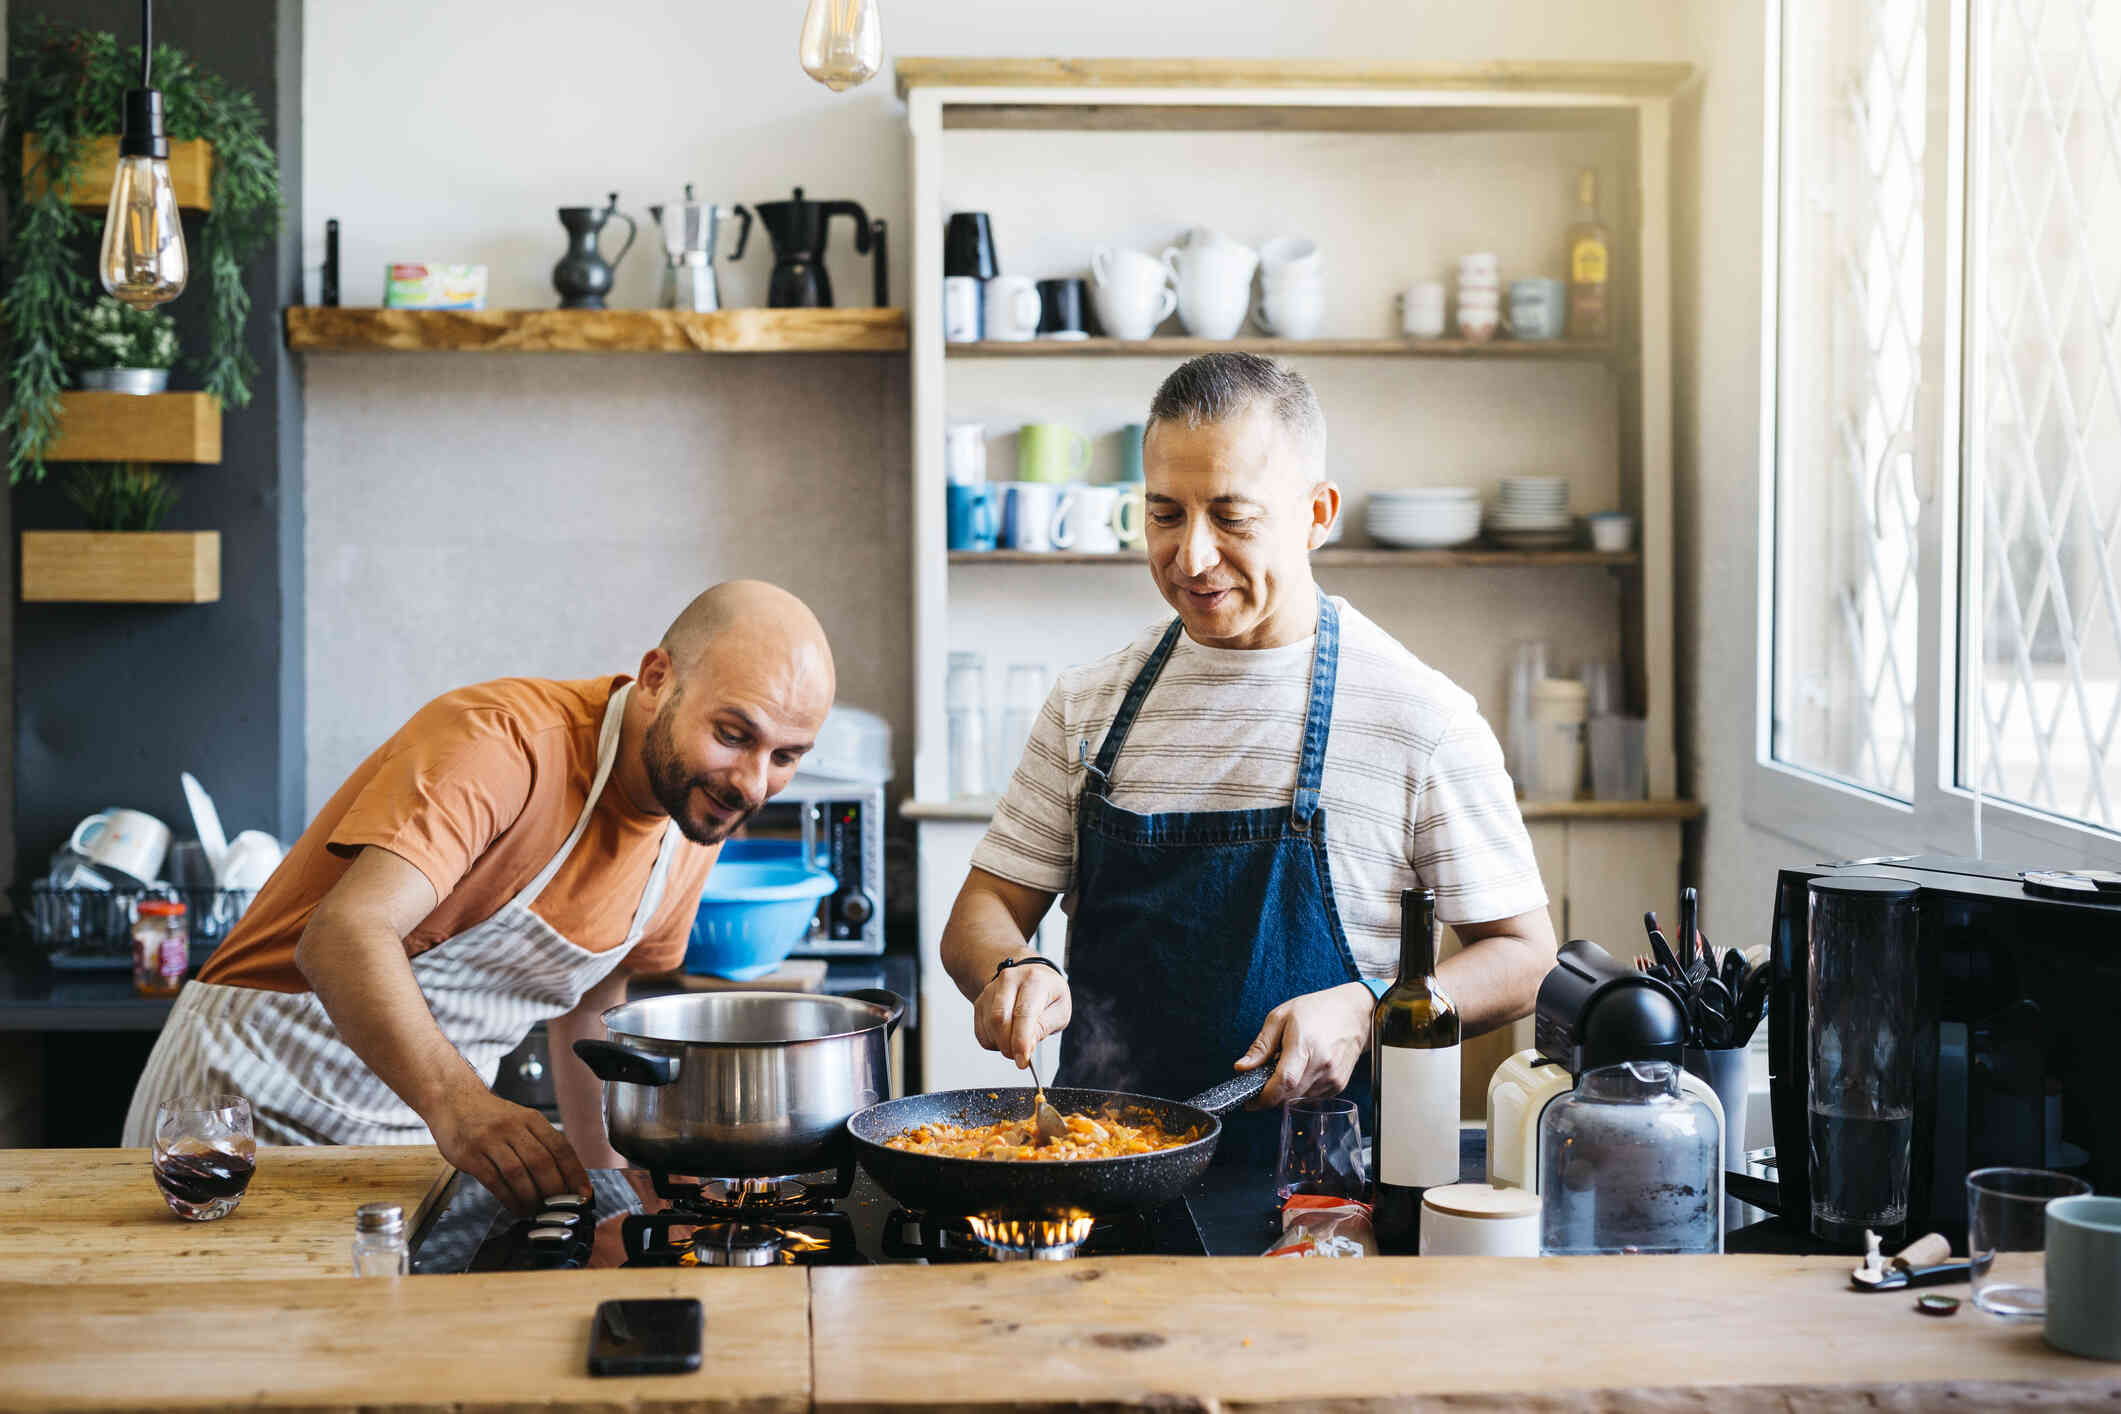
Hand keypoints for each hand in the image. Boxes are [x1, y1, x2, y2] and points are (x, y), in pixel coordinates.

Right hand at [427, 1085, 589, 1214]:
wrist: (453, 1100)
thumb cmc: (491, 1116)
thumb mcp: (521, 1119)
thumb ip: (540, 1143)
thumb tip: (566, 1177)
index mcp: (531, 1119)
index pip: (561, 1147)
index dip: (575, 1173)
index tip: (583, 1194)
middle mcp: (512, 1126)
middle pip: (541, 1162)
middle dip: (554, 1190)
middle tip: (560, 1208)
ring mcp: (489, 1139)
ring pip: (518, 1173)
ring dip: (531, 1198)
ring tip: (537, 1211)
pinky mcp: (469, 1154)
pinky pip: (493, 1180)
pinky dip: (508, 1198)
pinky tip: (515, 1207)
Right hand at [973, 959, 1070, 1066]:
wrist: (1033, 977)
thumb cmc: (1048, 995)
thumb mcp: (1059, 1010)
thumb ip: (1044, 1027)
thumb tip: (1027, 1047)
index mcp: (1033, 980)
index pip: (1023, 1013)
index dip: (1021, 1040)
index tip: (1023, 1060)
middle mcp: (1009, 980)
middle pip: (999, 1018)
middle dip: (1008, 1045)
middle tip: (1020, 1058)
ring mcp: (991, 990)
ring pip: (988, 1026)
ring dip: (1001, 1044)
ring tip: (1017, 1042)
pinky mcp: (981, 1002)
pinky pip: (981, 1030)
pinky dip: (993, 1042)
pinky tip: (1006, 1037)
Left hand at [1234, 983, 1373, 1108]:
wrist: (1354, 1013)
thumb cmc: (1318, 1010)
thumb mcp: (1280, 1018)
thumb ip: (1260, 1046)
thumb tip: (1242, 1068)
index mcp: (1304, 1045)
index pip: (1284, 1082)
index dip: (1265, 1097)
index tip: (1250, 1101)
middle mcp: (1322, 1065)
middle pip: (1289, 1095)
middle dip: (1271, 1094)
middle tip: (1264, 1079)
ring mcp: (1332, 1077)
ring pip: (1299, 1099)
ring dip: (1286, 1091)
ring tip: (1288, 1066)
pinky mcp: (1339, 1085)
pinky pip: (1312, 1097)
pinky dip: (1301, 1090)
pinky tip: (1303, 1070)